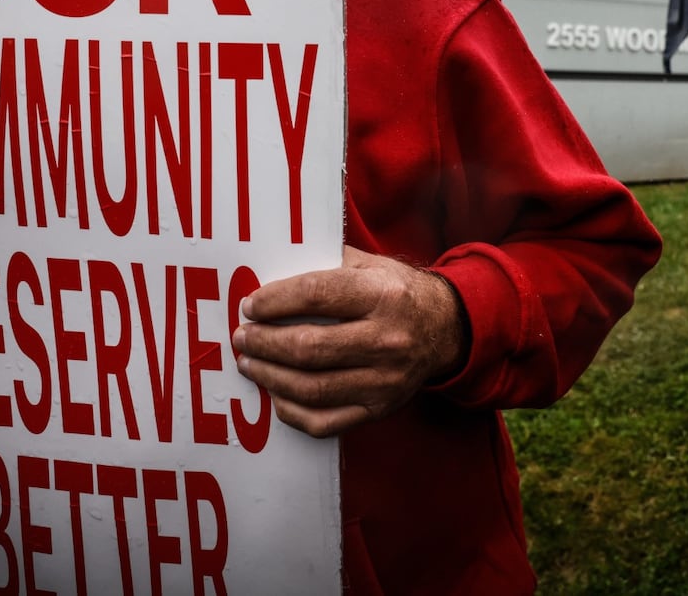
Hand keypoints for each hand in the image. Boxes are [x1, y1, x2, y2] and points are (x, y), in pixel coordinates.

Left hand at [230, 247, 467, 437]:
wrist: (444, 329)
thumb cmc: (396, 292)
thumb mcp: (371, 265)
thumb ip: (326, 264)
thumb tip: (270, 274)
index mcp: (382, 295)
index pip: (316, 295)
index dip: (274, 301)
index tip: (250, 305)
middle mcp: (387, 339)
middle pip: (308, 347)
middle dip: (264, 342)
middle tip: (243, 337)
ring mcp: (385, 380)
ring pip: (312, 388)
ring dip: (270, 377)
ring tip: (249, 364)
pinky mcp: (380, 409)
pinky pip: (326, 422)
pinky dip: (292, 412)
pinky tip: (276, 396)